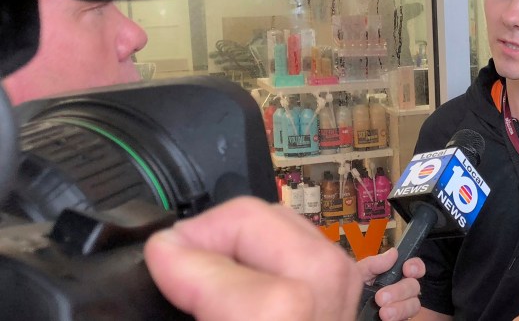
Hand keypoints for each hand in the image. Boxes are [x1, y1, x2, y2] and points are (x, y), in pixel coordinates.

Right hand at [144, 197, 362, 320]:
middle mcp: (324, 300)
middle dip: (209, 228)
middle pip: (262, 220)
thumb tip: (165, 253)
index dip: (179, 253)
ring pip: (284, 221)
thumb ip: (197, 289)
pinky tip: (241, 268)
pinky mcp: (348, 286)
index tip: (156, 255)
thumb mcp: (231, 318)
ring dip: (238, 233)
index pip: (226, 263)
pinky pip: (302, 240)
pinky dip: (266, 244)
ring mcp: (344, 290)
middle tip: (174, 253)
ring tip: (202, 261)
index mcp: (280, 317)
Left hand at [356, 248, 425, 320]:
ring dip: (400, 307)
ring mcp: (401, 307)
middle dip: (400, 290)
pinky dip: (399, 317)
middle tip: (381, 297)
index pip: (413, 267)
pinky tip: (386, 319)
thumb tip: (393, 253)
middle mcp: (400, 290)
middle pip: (414, 285)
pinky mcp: (400, 319)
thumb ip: (374, 264)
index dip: (415, 266)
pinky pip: (407, 318)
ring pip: (414, 304)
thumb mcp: (359, 274)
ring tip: (383, 312)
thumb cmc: (352, 291)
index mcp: (392, 276)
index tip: (407, 270)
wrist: (344, 313)